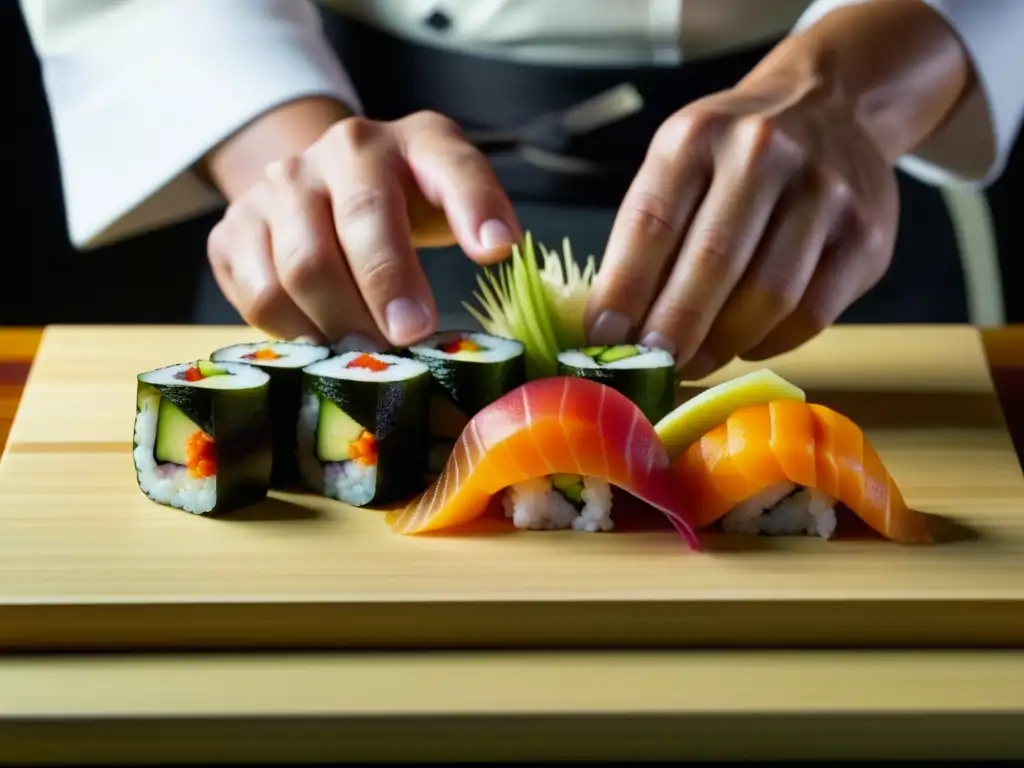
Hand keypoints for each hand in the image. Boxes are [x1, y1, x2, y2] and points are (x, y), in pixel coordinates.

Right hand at [207, 111, 520, 347]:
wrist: (319, 182)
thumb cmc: (404, 202)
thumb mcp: (448, 199)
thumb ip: (476, 221)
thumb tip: (495, 260)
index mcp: (416, 141)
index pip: (453, 166)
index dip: (476, 206)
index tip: (496, 249)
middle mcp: (344, 149)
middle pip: (363, 220)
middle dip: (390, 284)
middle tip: (411, 334)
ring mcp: (280, 185)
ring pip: (303, 266)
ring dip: (342, 321)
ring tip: (368, 351)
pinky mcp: (234, 227)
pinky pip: (259, 293)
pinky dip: (293, 331)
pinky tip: (322, 342)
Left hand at [586, 78, 898, 378]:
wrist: (829, 108)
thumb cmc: (731, 156)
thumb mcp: (678, 166)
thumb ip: (647, 237)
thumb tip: (614, 332)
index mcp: (698, 135)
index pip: (651, 223)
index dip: (624, 291)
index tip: (603, 342)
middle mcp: (764, 153)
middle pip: (713, 263)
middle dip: (673, 330)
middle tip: (650, 371)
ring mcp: (825, 191)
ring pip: (768, 297)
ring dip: (722, 345)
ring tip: (693, 362)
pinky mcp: (867, 234)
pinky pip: (811, 314)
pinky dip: (769, 342)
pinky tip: (745, 342)